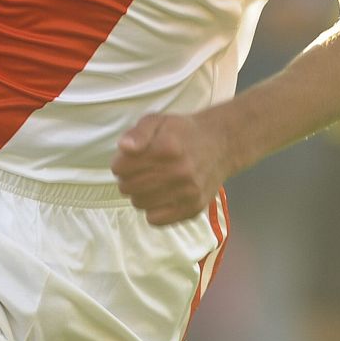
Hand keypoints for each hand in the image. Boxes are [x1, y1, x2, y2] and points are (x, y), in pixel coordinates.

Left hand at [111, 112, 229, 225]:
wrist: (220, 145)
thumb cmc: (182, 132)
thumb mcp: (158, 120)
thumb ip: (138, 132)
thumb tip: (124, 148)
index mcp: (167, 148)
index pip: (122, 167)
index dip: (118, 163)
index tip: (125, 161)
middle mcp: (179, 172)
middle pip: (128, 187)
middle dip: (125, 179)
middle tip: (136, 172)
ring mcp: (188, 192)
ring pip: (139, 203)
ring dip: (138, 194)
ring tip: (148, 183)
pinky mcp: (193, 208)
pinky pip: (156, 220)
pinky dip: (152, 210)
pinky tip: (159, 196)